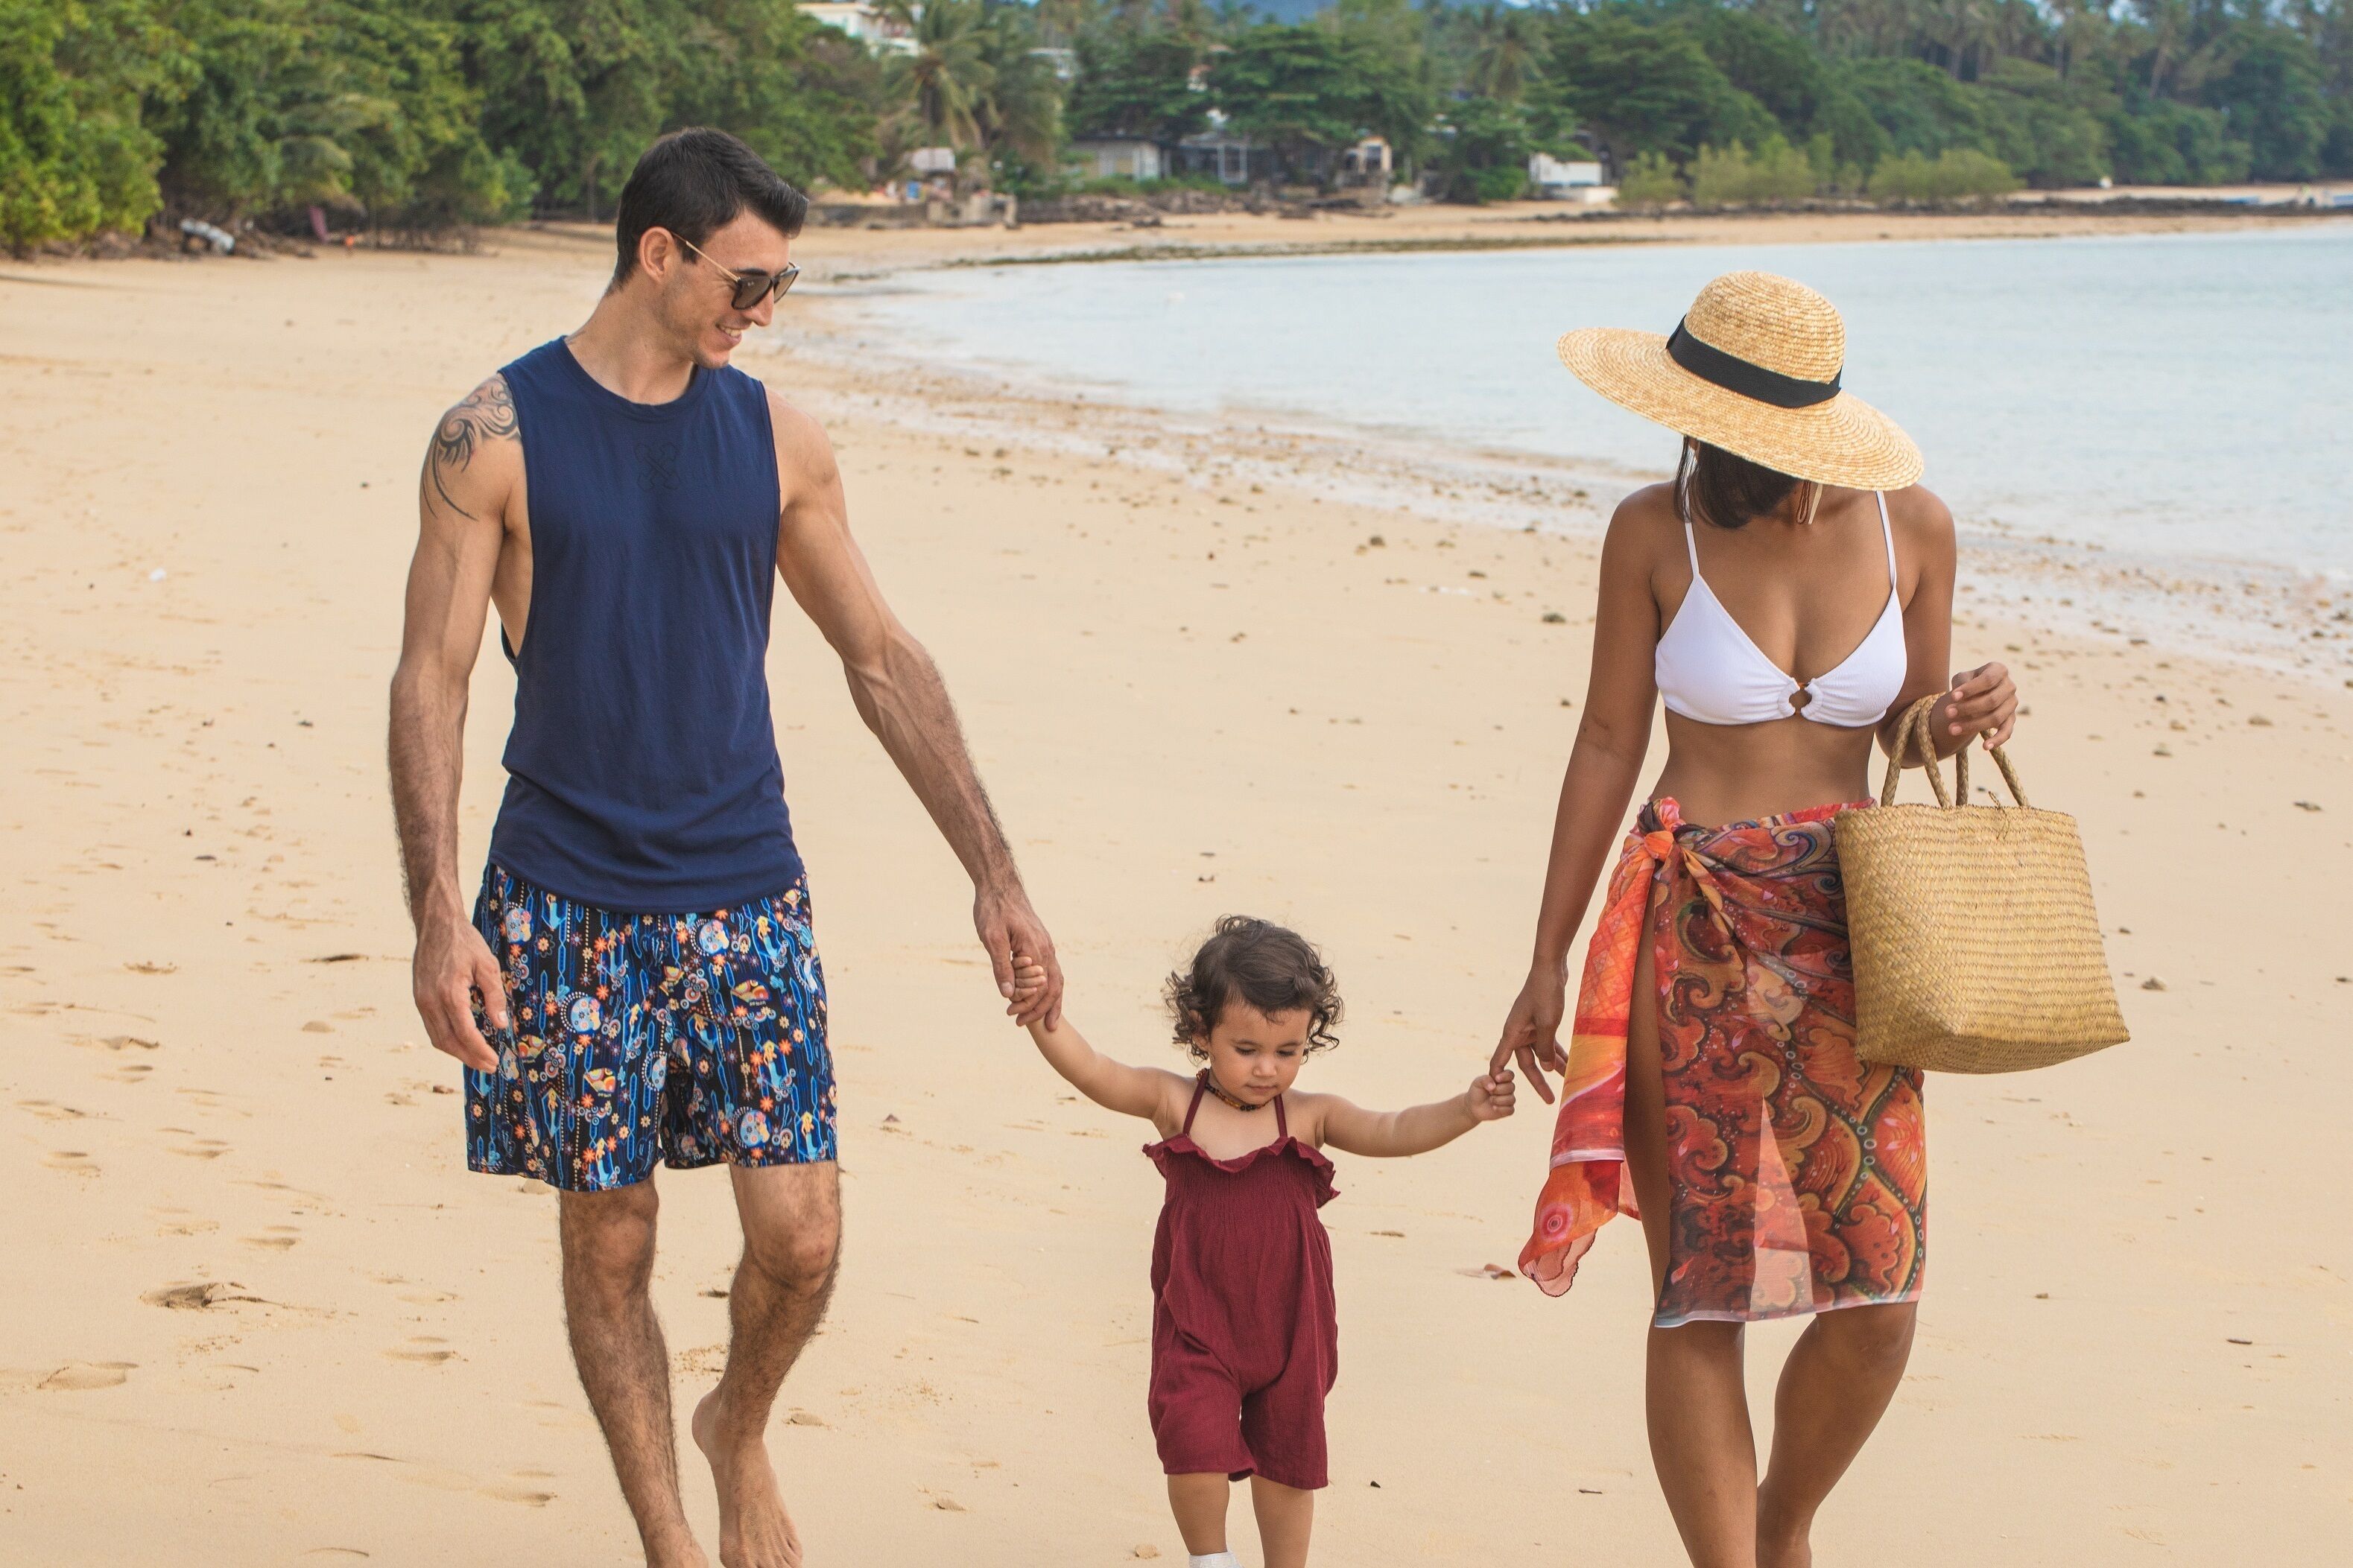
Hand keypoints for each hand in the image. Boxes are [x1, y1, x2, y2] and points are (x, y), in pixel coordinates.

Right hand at [412, 910, 502, 1071]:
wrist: (436, 925)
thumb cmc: (465, 943)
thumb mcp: (487, 966)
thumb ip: (495, 997)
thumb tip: (501, 1025)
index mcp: (449, 994)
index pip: (465, 1033)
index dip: (480, 1051)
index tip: (494, 1061)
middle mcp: (431, 1002)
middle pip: (448, 1042)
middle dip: (469, 1058)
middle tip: (489, 1066)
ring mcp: (421, 1001)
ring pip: (437, 1038)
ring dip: (457, 1053)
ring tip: (477, 1059)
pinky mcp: (419, 999)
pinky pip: (431, 1027)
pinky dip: (446, 1040)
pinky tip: (461, 1042)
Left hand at [976, 878, 1061, 1026]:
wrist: (1000, 886)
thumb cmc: (994, 910)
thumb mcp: (992, 939)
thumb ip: (1002, 967)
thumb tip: (1008, 994)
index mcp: (1036, 950)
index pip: (1038, 988)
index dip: (1026, 1005)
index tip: (1010, 1015)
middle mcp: (1047, 950)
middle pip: (1053, 988)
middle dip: (1041, 1009)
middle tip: (1023, 1024)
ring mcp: (1047, 946)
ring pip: (1056, 980)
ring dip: (1050, 1001)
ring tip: (1045, 1020)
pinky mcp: (1042, 943)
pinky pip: (1052, 970)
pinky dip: (1049, 987)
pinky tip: (1040, 994)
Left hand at [1466, 1068, 1516, 1121]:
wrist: (1473, 1107)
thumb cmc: (1477, 1092)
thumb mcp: (1477, 1083)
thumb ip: (1485, 1080)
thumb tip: (1493, 1086)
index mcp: (1501, 1079)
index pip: (1510, 1074)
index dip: (1506, 1075)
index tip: (1496, 1078)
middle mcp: (1507, 1088)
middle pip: (1512, 1086)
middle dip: (1499, 1089)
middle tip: (1490, 1092)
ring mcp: (1509, 1099)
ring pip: (1512, 1099)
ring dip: (1499, 1100)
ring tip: (1491, 1100)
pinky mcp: (1508, 1110)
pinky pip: (1510, 1109)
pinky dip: (1501, 1109)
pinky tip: (1494, 1108)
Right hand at [1491, 965, 1568, 1104]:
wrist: (1550, 968)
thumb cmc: (1545, 993)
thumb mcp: (1547, 1024)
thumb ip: (1545, 1048)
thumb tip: (1546, 1068)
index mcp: (1512, 1033)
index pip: (1500, 1060)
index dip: (1499, 1077)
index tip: (1499, 1093)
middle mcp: (1518, 1032)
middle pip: (1527, 1062)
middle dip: (1539, 1081)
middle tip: (1550, 1100)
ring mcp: (1529, 1027)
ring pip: (1540, 1054)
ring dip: (1552, 1067)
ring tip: (1565, 1083)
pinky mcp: (1541, 1022)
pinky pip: (1548, 1043)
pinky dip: (1556, 1053)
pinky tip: (1568, 1062)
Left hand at [1938, 661, 2017, 750]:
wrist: (1974, 694)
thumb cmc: (1967, 683)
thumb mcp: (1961, 678)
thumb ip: (1962, 683)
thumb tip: (1962, 698)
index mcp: (1999, 670)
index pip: (1988, 679)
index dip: (1971, 688)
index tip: (1953, 696)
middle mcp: (2009, 686)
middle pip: (1991, 700)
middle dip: (1968, 708)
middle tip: (1947, 713)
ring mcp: (2012, 704)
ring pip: (1996, 717)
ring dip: (1973, 725)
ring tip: (1952, 729)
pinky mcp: (2011, 719)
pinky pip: (2007, 732)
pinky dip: (1997, 740)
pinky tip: (1984, 746)